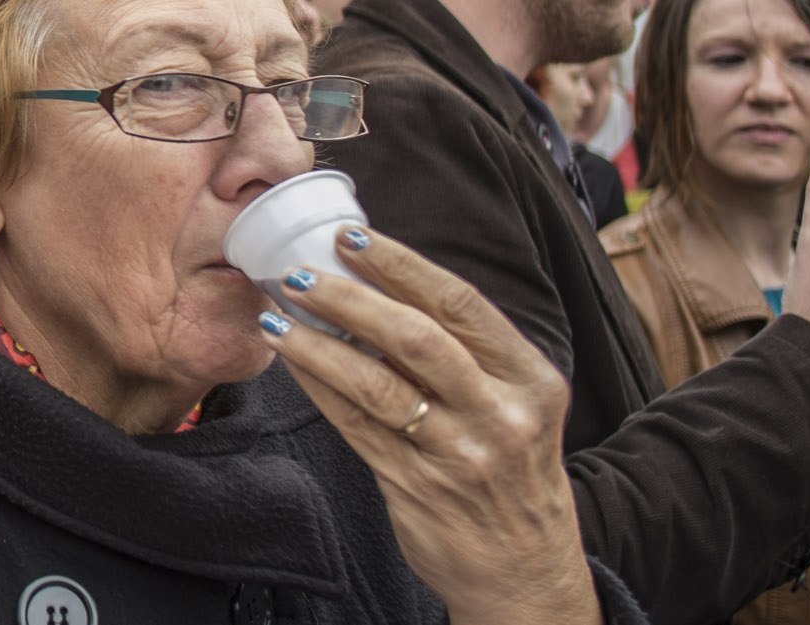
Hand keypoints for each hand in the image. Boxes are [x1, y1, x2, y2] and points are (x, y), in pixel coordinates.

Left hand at [261, 227, 597, 623]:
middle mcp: (501, 414)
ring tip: (277, 314)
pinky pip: (354, 423)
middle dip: (349, 298)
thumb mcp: (519, 406)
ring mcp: (457, 453)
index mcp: (532, 380)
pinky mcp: (414, 485)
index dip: (402, 265)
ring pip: (376, 383)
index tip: (352, 238)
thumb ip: (469, 355)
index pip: (461, 304)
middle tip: (299, 272)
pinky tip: (292, 359)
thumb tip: (385, 284)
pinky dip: (318, 385)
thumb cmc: (512, 473)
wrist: (525, 571)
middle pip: (416, 338)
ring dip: (318, 342)